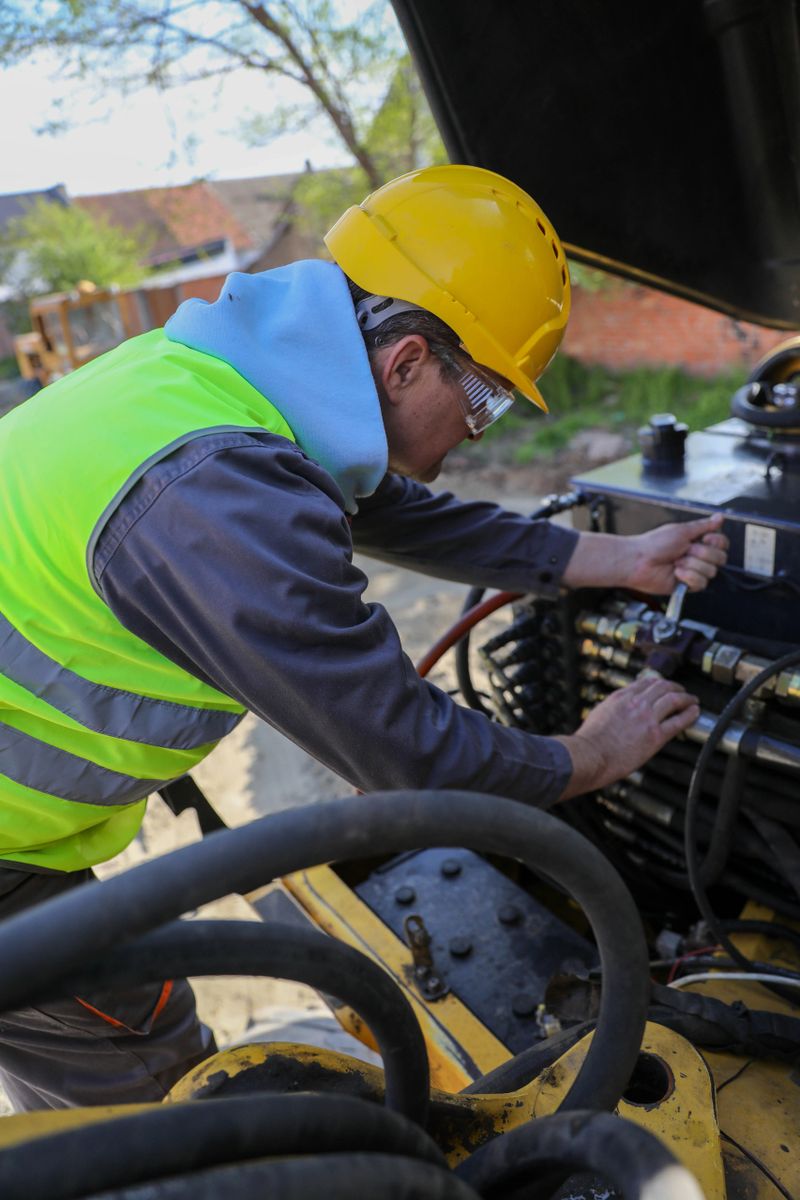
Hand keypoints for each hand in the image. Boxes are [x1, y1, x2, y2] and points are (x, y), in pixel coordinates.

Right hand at [555, 673, 699, 799]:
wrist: (589, 755)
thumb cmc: (589, 741)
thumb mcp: (598, 714)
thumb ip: (611, 709)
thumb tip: (614, 712)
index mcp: (620, 697)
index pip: (644, 682)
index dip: (657, 682)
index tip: (663, 686)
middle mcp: (635, 703)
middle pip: (662, 686)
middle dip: (674, 686)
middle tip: (681, 691)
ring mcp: (646, 717)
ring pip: (673, 699)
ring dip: (686, 697)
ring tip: (692, 700)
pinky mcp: (655, 735)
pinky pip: (678, 721)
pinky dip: (689, 714)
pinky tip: (695, 711)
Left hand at [626, 513, 727, 594]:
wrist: (638, 562)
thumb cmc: (654, 544)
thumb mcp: (681, 530)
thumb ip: (703, 526)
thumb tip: (720, 517)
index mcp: (697, 541)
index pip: (722, 543)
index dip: (717, 542)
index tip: (705, 539)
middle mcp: (697, 557)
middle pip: (720, 558)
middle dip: (702, 553)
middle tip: (685, 550)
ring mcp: (693, 571)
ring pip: (711, 572)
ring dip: (692, 565)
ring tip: (676, 562)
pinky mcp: (687, 585)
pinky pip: (701, 583)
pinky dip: (688, 576)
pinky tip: (676, 572)